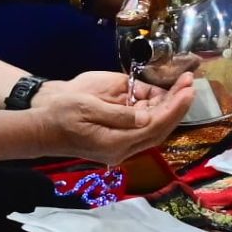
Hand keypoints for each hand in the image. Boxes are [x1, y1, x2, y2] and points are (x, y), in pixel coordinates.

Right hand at [36, 70, 195, 164]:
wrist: (41, 127)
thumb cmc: (60, 113)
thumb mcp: (87, 107)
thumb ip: (119, 114)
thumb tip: (146, 117)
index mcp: (115, 143)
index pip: (155, 127)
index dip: (174, 108)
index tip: (187, 89)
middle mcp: (122, 148)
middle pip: (160, 129)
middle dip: (177, 106)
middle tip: (190, 83)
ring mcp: (120, 146)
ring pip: (154, 128)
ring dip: (169, 107)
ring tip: (181, 85)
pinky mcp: (117, 140)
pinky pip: (143, 126)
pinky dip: (155, 110)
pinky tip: (162, 95)